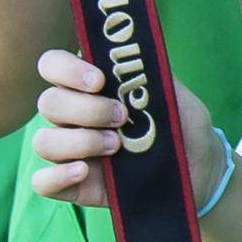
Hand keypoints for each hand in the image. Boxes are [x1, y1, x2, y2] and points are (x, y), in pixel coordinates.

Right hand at [21, 50, 217, 209]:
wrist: (199, 170)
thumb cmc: (181, 125)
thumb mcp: (175, 95)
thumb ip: (151, 75)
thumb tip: (133, 56)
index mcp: (88, 86)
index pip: (52, 65)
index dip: (66, 68)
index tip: (98, 80)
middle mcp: (72, 116)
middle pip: (48, 103)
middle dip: (86, 109)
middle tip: (121, 117)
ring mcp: (70, 151)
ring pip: (43, 141)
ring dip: (79, 141)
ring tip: (117, 146)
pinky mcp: (74, 185)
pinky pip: (42, 183)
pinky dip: (57, 176)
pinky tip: (85, 171)